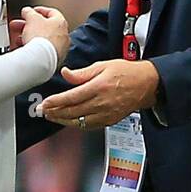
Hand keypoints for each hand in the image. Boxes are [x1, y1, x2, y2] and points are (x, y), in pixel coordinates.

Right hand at [20, 5, 69, 67]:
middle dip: (29, 26)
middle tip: (19, 26)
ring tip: (19, 39)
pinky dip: (34, 48)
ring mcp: (60, 49)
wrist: (41, 59)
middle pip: (45, 27)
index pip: (51, 12)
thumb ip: (29, 12)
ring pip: (43, 40)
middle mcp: (63, 36)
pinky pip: (43, 51)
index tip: (31, 12)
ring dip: (30, 37)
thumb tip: (27, 11)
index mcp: (61, 22)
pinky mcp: (54, 59)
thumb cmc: (40, 38)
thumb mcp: (31, 18)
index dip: (39, 10)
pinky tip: (25, 49)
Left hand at [39, 60, 160, 128]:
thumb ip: (82, 73)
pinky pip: (89, 126)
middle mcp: (102, 103)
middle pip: (73, 112)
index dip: (56, 102)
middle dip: (55, 113)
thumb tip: (65, 74)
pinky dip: (77, 124)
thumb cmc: (126, 72)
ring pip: (79, 122)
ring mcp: (106, 114)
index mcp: (99, 87)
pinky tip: (69, 121)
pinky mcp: (110, 121)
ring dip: (63, 120)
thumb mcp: (103, 66)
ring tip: (52, 117)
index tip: (45, 103)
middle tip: (43, 112)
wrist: (146, 84)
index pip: (71, 97)